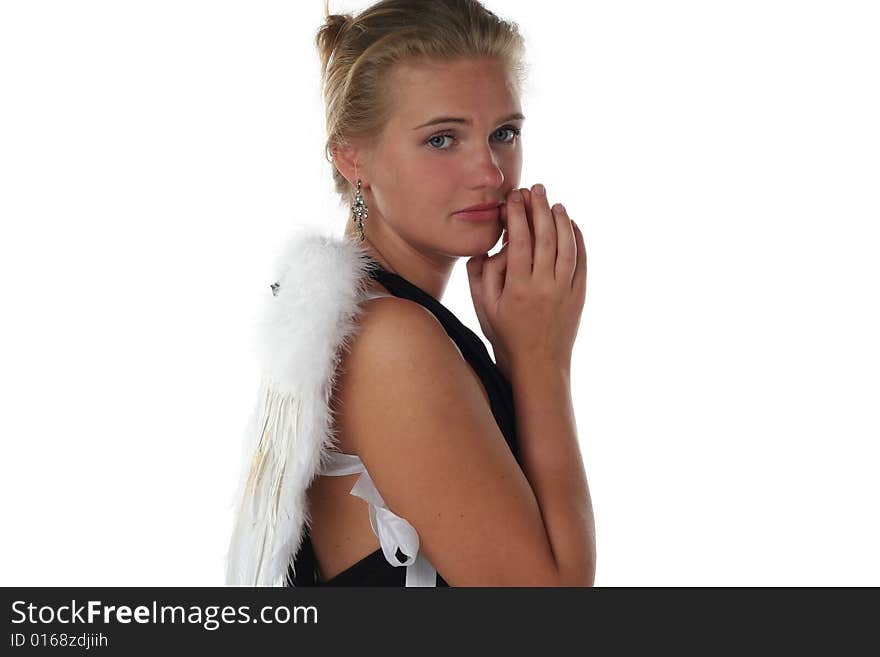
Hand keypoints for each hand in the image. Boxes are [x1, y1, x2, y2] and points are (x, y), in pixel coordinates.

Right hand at [466, 183, 586, 375]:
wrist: (537, 364)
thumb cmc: (505, 334)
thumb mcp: (484, 307)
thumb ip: (481, 274)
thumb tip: (489, 246)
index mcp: (518, 288)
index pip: (520, 241)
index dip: (518, 215)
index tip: (515, 197)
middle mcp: (544, 287)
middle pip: (546, 237)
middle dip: (540, 208)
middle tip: (536, 189)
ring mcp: (565, 291)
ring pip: (567, 246)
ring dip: (561, 221)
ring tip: (553, 202)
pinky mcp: (579, 295)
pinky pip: (582, 261)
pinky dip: (578, 239)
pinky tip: (571, 225)